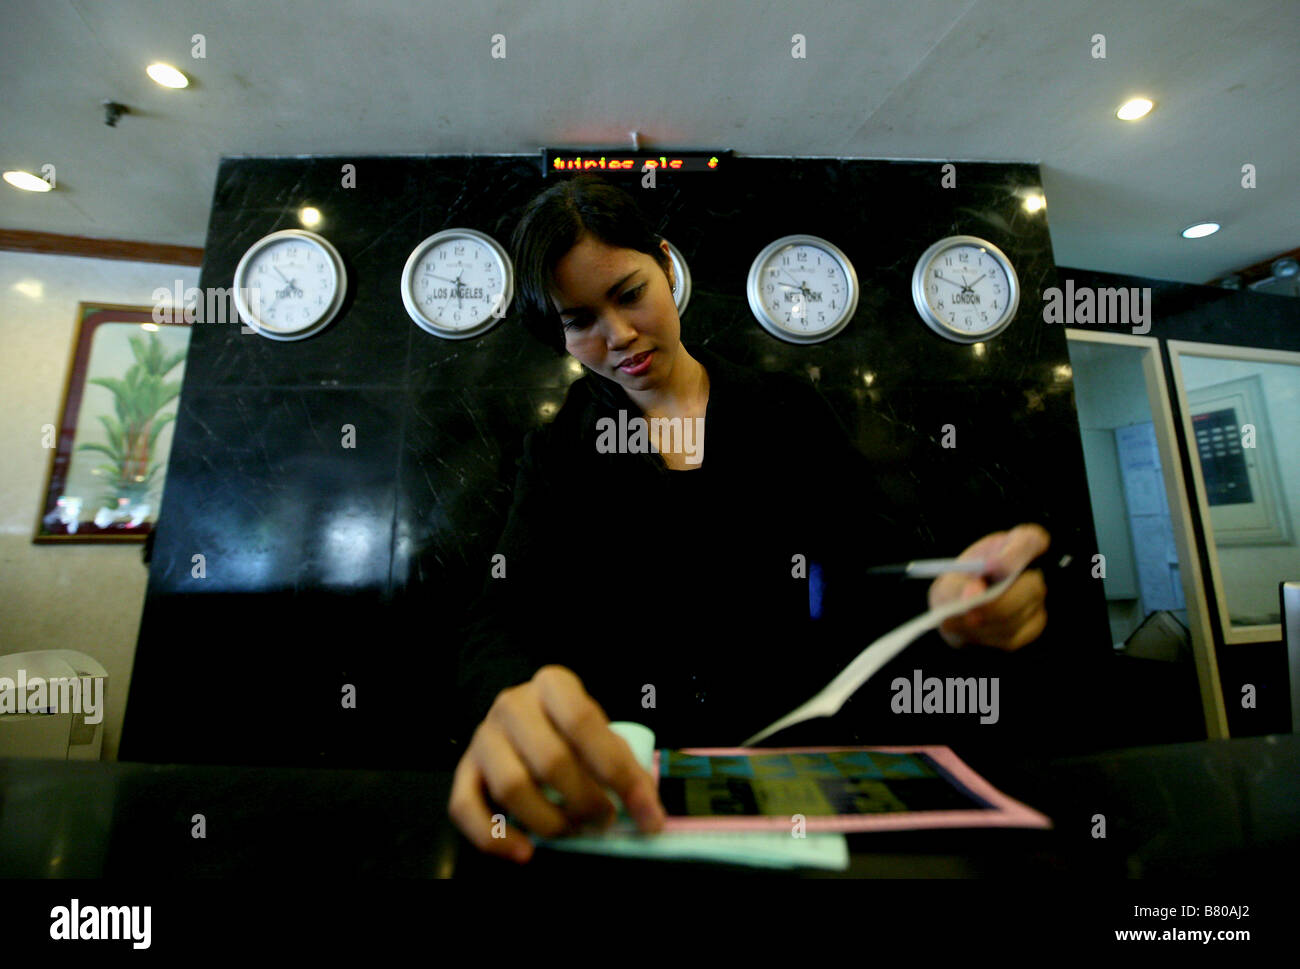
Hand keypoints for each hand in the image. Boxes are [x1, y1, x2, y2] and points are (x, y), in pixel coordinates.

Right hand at [447, 665, 665, 862]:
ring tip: (573, 830)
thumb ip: (624, 767)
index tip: (647, 815)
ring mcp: (483, 737)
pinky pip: (466, 809)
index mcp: (553, 684)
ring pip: (511, 787)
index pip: (584, 723)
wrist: (518, 718)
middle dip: (585, 802)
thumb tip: (649, 816)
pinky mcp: (464, 770)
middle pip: (549, 760)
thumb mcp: (599, 734)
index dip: (619, 773)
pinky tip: (525, 853)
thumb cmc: (568, 731)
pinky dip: (495, 839)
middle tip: (604, 821)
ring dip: (549, 821)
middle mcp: (512, 705)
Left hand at [927, 523, 1049, 650]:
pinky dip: (984, 636)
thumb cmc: (959, 582)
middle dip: (994, 604)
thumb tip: (974, 595)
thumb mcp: (952, 575)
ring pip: (1016, 617)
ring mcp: (1038, 600)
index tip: (988, 566)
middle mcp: (1035, 571)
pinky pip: (1011, 636)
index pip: (1031, 541)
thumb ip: (962, 582)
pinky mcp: (1033, 625)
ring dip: (981, 624)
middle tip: (965, 612)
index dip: (1013, 556)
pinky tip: (967, 630)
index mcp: (1018, 543)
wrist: (956, 606)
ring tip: (953, 621)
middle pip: (1030, 587)